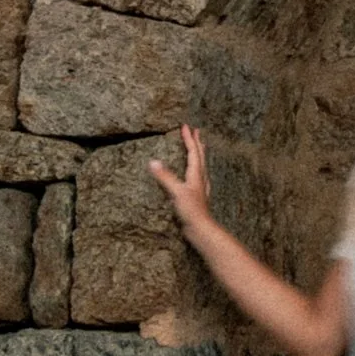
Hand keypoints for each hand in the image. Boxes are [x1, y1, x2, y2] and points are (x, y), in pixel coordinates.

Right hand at [147, 124, 214, 238]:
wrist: (200, 229)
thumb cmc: (191, 211)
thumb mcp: (176, 192)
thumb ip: (165, 177)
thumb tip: (153, 162)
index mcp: (196, 175)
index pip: (193, 152)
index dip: (189, 139)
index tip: (185, 126)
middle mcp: (200, 179)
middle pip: (200, 156)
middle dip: (198, 143)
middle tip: (197, 131)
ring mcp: (200, 188)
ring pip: (201, 166)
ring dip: (199, 154)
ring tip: (199, 148)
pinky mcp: (197, 197)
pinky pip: (198, 177)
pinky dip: (196, 170)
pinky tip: (194, 176)